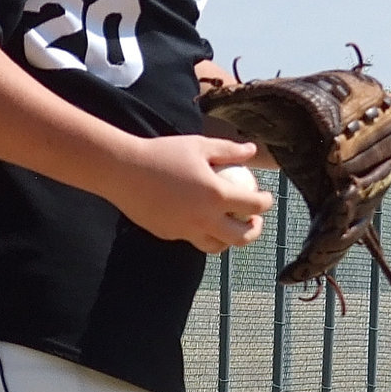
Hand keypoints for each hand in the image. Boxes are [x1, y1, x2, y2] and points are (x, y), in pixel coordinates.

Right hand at [105, 136, 273, 254]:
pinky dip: (201, 232)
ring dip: (228, 239)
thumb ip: (229, 150)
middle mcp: (205, 218)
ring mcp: (186, 231)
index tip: (265, 197)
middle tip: (253, 220)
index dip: (266, 202)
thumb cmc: (163, 153)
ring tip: (228, 225)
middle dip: (254, 230)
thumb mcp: (199, 145)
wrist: (125, 171)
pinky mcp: (170, 235)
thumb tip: (252, 150)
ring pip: (217, 246)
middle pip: (241, 237)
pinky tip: (198, 218)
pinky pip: (192, 238)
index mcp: (217, 195)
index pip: (254, 205)